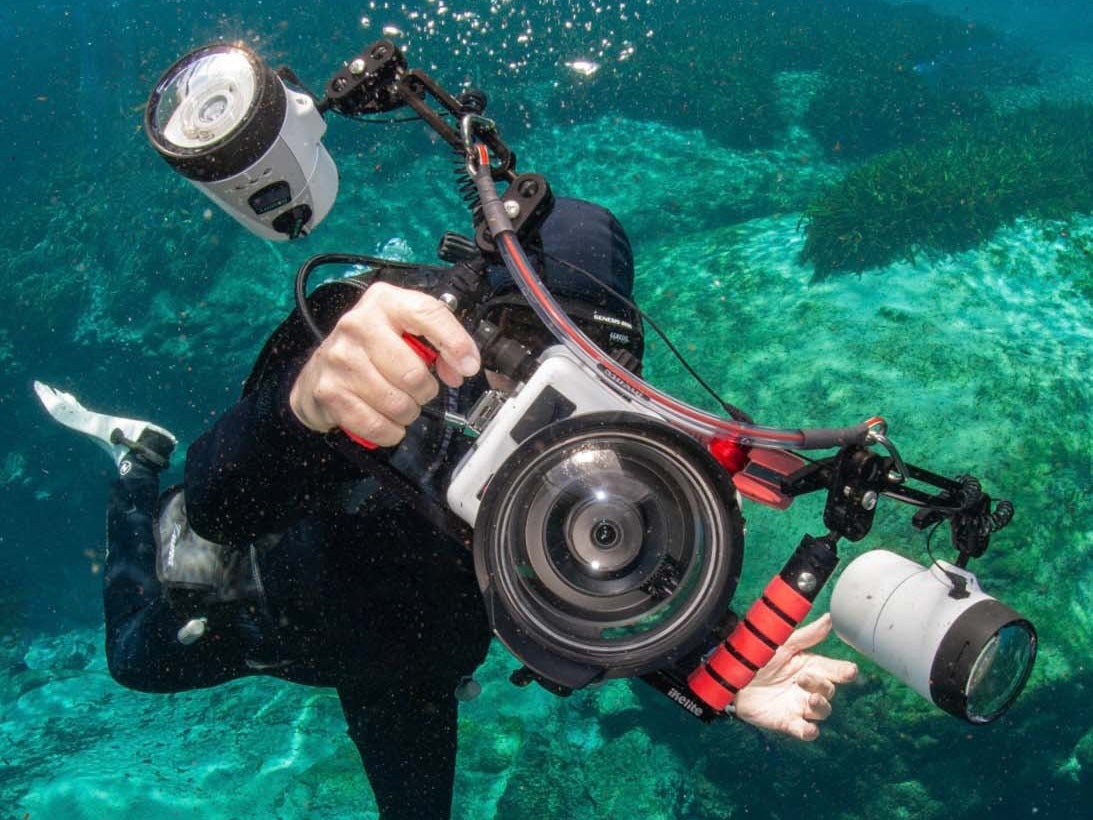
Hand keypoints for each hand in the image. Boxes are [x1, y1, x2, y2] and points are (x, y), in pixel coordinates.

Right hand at [290, 282, 480, 445]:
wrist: (318, 372)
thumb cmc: (370, 350)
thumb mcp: (405, 331)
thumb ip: (439, 343)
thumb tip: (462, 367)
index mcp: (384, 302)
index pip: (428, 314)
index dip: (455, 343)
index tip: (468, 366)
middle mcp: (358, 325)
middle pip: (413, 373)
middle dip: (425, 391)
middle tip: (418, 390)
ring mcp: (341, 359)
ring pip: (398, 403)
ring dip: (408, 412)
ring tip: (399, 403)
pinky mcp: (330, 391)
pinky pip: (377, 425)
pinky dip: (390, 431)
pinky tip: (386, 421)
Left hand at [733, 613, 857, 740]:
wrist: (730, 678)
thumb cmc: (758, 658)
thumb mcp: (782, 644)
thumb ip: (807, 635)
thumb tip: (829, 618)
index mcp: (810, 666)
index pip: (835, 670)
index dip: (844, 671)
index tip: (850, 670)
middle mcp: (808, 687)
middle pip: (829, 690)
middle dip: (821, 684)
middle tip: (803, 678)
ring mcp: (799, 706)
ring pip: (822, 711)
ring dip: (821, 707)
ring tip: (810, 699)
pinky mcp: (787, 722)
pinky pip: (806, 731)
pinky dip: (809, 732)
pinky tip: (808, 728)